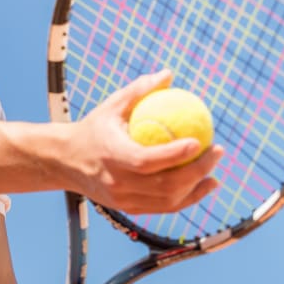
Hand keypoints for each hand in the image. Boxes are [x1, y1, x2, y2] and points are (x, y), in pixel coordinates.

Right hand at [68, 70, 224, 213]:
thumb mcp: (112, 105)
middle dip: (197, 171)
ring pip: (167, 201)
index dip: (175, 155)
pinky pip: (163, 207)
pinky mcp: (129, 209)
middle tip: (216, 151)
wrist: (66, 161)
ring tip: (214, 171)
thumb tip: (168, 74)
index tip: (199, 141)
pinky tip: (203, 185)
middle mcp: (118, 183)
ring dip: (196, 188)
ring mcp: (124, 200)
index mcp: (113, 157)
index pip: (147, 161)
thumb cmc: (94, 128)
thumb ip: (140, 90)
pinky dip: (186, 198)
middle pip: (165, 185)